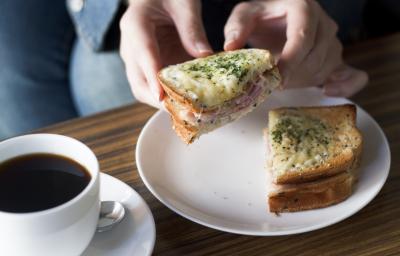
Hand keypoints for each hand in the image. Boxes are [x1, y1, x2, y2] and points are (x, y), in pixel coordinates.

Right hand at [119, 0, 211, 107]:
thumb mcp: (184, 3)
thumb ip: (192, 28)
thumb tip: (205, 57)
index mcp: (135, 25)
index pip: (143, 53)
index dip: (152, 77)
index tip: (162, 96)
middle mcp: (130, 46)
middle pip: (137, 80)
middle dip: (157, 99)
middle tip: (182, 112)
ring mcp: (136, 60)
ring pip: (142, 89)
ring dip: (162, 103)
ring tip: (186, 114)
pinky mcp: (147, 68)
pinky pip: (153, 88)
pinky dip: (167, 99)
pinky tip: (185, 106)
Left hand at [223, 0, 367, 96]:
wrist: (276, 20)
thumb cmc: (261, 17)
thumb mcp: (245, 15)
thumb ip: (237, 27)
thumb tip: (230, 46)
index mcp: (303, 8)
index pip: (303, 38)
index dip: (290, 62)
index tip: (274, 78)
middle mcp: (324, 23)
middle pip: (315, 56)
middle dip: (292, 76)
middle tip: (271, 84)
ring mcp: (333, 40)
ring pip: (325, 68)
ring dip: (302, 82)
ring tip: (281, 81)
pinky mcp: (336, 56)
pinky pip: (352, 74)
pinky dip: (345, 86)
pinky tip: (328, 91)